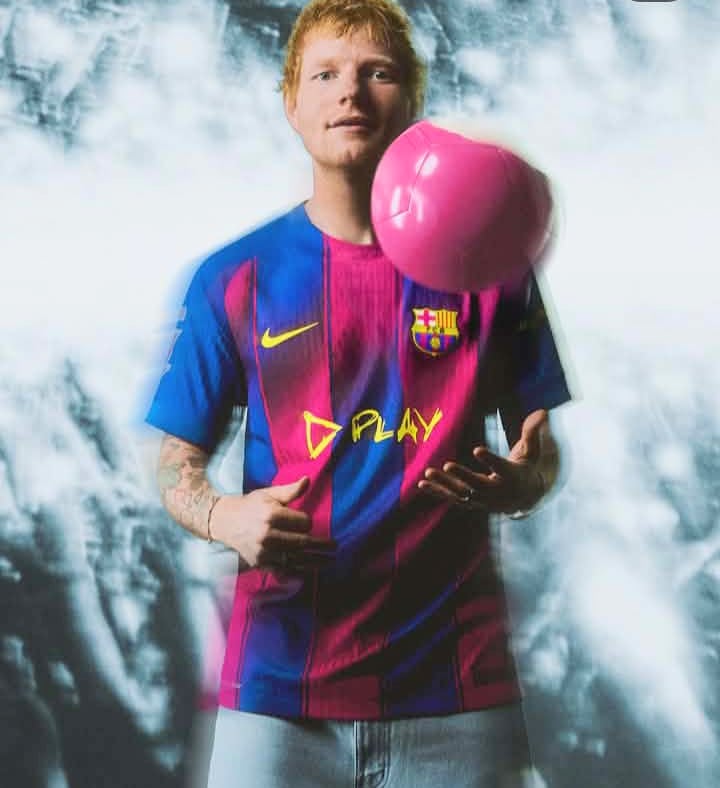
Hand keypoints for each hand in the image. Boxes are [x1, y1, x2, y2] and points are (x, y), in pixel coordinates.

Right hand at [210, 476, 335, 573]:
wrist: (224, 522)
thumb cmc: (250, 505)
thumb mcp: (269, 494)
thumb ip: (290, 490)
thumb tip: (308, 480)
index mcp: (271, 515)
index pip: (302, 522)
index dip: (308, 522)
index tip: (307, 522)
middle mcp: (268, 535)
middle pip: (302, 542)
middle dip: (321, 545)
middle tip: (335, 546)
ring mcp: (263, 552)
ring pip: (296, 558)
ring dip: (316, 561)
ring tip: (329, 561)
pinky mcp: (260, 564)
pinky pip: (284, 569)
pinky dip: (299, 571)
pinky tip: (311, 571)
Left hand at [417, 410, 549, 513]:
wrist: (524, 498)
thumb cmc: (526, 468)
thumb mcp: (532, 451)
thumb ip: (532, 433)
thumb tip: (542, 411)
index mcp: (511, 477)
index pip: (501, 468)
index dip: (490, 460)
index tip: (476, 449)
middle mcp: (496, 492)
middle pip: (478, 485)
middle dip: (462, 476)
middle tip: (448, 464)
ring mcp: (482, 500)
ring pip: (461, 494)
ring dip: (444, 484)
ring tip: (428, 472)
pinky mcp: (471, 502)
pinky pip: (452, 498)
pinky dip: (437, 492)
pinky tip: (422, 483)